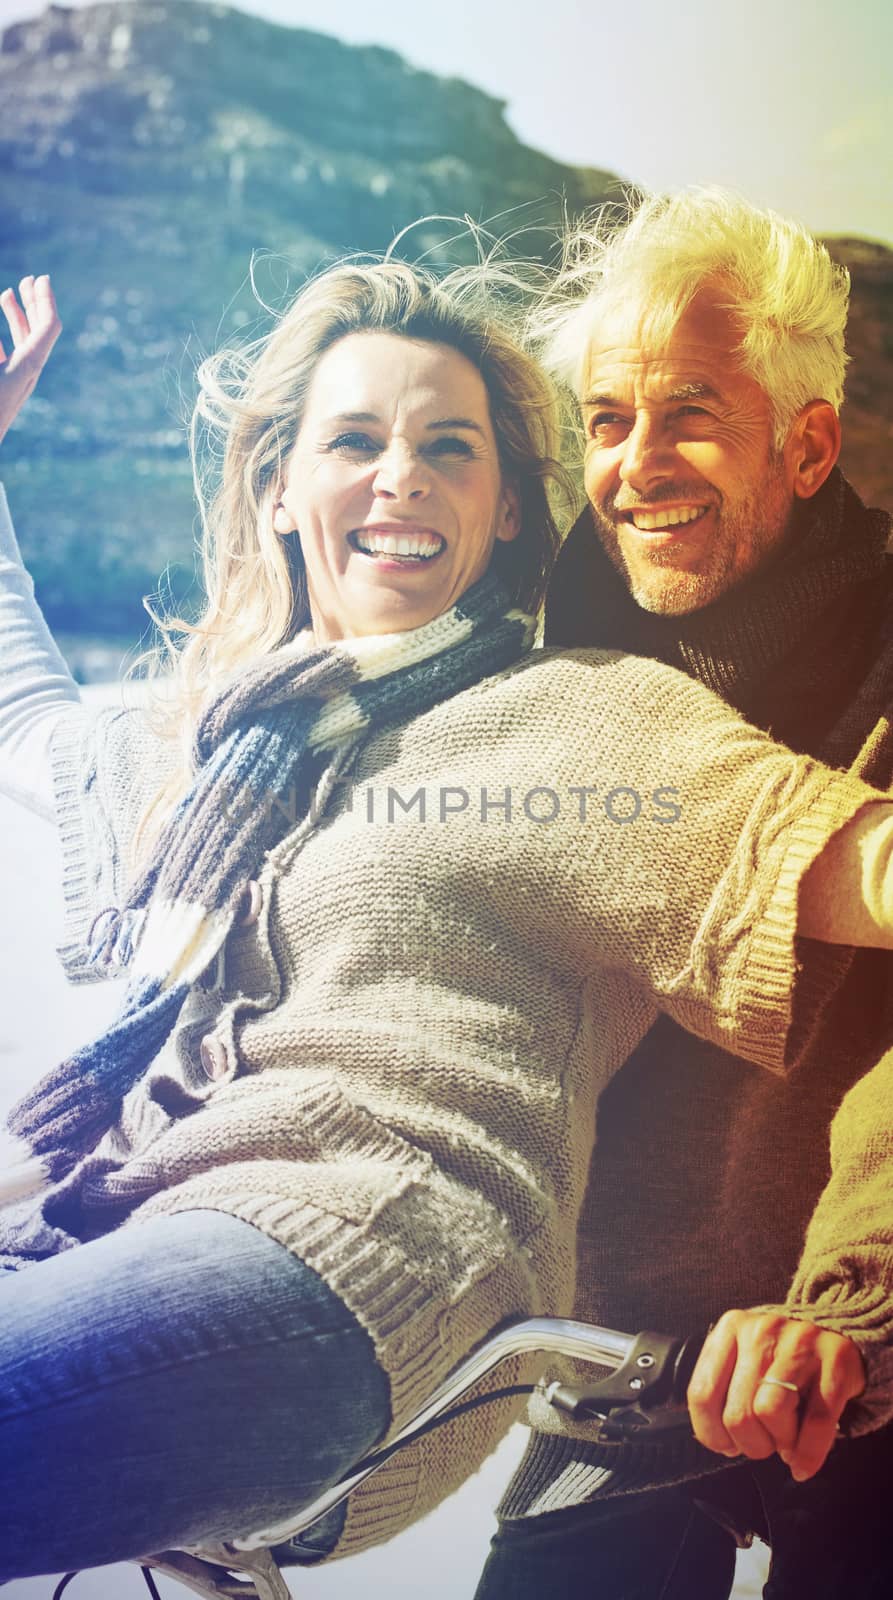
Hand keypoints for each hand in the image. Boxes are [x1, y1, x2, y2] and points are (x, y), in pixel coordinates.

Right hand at [0, 275, 61, 444]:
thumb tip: (4, 296)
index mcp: (27, 367)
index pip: (48, 328)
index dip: (46, 300)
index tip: (40, 278)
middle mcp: (26, 374)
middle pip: (40, 332)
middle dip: (34, 303)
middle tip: (30, 279)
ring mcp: (16, 381)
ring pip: (23, 343)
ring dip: (17, 317)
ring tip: (7, 294)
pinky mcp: (5, 388)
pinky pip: (9, 357)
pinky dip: (2, 338)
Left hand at [687, 1308, 865, 1480]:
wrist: (835, 1328)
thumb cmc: (781, 1355)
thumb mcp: (745, 1356)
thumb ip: (725, 1388)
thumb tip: (720, 1441)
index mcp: (731, 1328)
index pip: (702, 1393)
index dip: (712, 1433)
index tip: (727, 1444)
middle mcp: (762, 1331)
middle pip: (738, 1412)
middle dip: (750, 1444)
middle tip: (764, 1443)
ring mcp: (800, 1342)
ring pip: (771, 1412)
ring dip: (778, 1443)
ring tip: (785, 1443)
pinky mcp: (836, 1360)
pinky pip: (817, 1422)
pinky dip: (809, 1454)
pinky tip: (803, 1463)